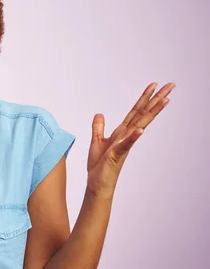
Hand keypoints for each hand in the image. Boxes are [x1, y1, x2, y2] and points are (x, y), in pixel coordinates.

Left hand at [86, 82, 175, 197]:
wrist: (97, 184)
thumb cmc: (99, 165)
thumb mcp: (96, 142)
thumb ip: (99, 127)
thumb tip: (100, 114)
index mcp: (122, 132)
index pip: (136, 112)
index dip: (144, 98)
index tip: (154, 84)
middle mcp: (127, 137)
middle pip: (143, 114)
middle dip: (156, 100)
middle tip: (171, 86)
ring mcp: (124, 145)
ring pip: (139, 126)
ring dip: (151, 113)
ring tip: (164, 100)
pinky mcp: (116, 155)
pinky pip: (125, 144)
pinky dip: (133, 137)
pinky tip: (140, 129)